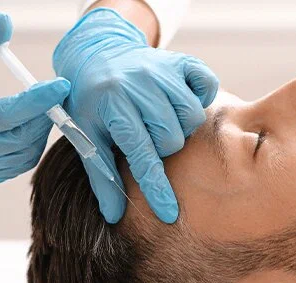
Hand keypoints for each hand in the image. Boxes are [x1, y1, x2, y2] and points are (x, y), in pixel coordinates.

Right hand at [0, 14, 70, 184]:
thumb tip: (4, 21)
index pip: (3, 115)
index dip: (37, 101)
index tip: (60, 86)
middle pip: (17, 140)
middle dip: (42, 118)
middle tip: (53, 98)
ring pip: (20, 157)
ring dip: (39, 135)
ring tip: (41, 113)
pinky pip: (15, 168)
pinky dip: (29, 149)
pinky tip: (29, 131)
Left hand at [53, 8, 218, 223]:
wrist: (98, 54)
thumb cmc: (92, 103)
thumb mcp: (87, 136)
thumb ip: (101, 175)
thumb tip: (114, 216)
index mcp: (112, 104)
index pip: (141, 155)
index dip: (156, 188)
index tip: (169, 214)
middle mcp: (138, 83)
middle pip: (173, 138)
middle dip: (163, 146)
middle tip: (147, 135)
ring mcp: (162, 68)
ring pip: (193, 116)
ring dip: (180, 126)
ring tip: (161, 120)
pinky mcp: (180, 60)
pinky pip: (208, 85)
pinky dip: (201, 96)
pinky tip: (180, 99)